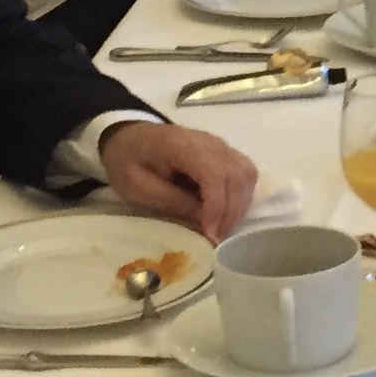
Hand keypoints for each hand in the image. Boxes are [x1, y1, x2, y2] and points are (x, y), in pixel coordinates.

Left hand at [100, 121, 258, 242]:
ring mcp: (221, 145)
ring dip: (239, 205)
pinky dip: (241, 196)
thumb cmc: (129, 162)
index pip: (213, 173)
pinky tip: (226, 213)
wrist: (130, 137)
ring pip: (246, 174)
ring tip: (221, 229)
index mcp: (182, 145)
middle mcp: (210, 142)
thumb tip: (204, 220)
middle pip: (236, 175)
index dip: (216, 206)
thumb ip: (171, 201)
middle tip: (216, 239)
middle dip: (230, 212)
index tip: (210, 234)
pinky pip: (245, 174)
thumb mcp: (137, 187)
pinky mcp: (225, 153)